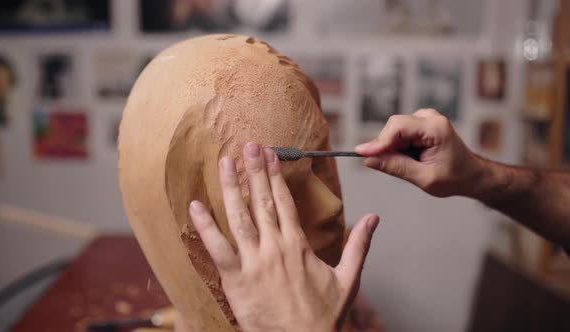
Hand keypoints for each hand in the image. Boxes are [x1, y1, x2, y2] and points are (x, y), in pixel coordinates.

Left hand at [189, 142, 378, 331]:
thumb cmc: (324, 317)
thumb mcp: (349, 279)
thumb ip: (359, 245)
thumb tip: (375, 218)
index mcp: (298, 245)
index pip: (285, 202)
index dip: (275, 176)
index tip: (269, 154)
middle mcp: (275, 248)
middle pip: (262, 202)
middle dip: (254, 171)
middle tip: (247, 145)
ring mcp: (254, 262)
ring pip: (239, 218)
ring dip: (230, 188)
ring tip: (224, 162)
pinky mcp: (236, 280)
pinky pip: (217, 249)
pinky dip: (205, 227)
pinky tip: (195, 206)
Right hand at [355, 109, 482, 197]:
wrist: (471, 175)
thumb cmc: (454, 177)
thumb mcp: (424, 178)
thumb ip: (396, 167)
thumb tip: (369, 160)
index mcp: (436, 128)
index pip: (397, 127)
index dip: (378, 141)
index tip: (362, 154)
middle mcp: (430, 118)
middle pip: (394, 127)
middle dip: (386, 147)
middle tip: (388, 167)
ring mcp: (425, 118)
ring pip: (394, 131)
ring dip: (393, 149)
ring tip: (409, 165)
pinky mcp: (420, 124)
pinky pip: (399, 133)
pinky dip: (398, 147)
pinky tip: (410, 159)